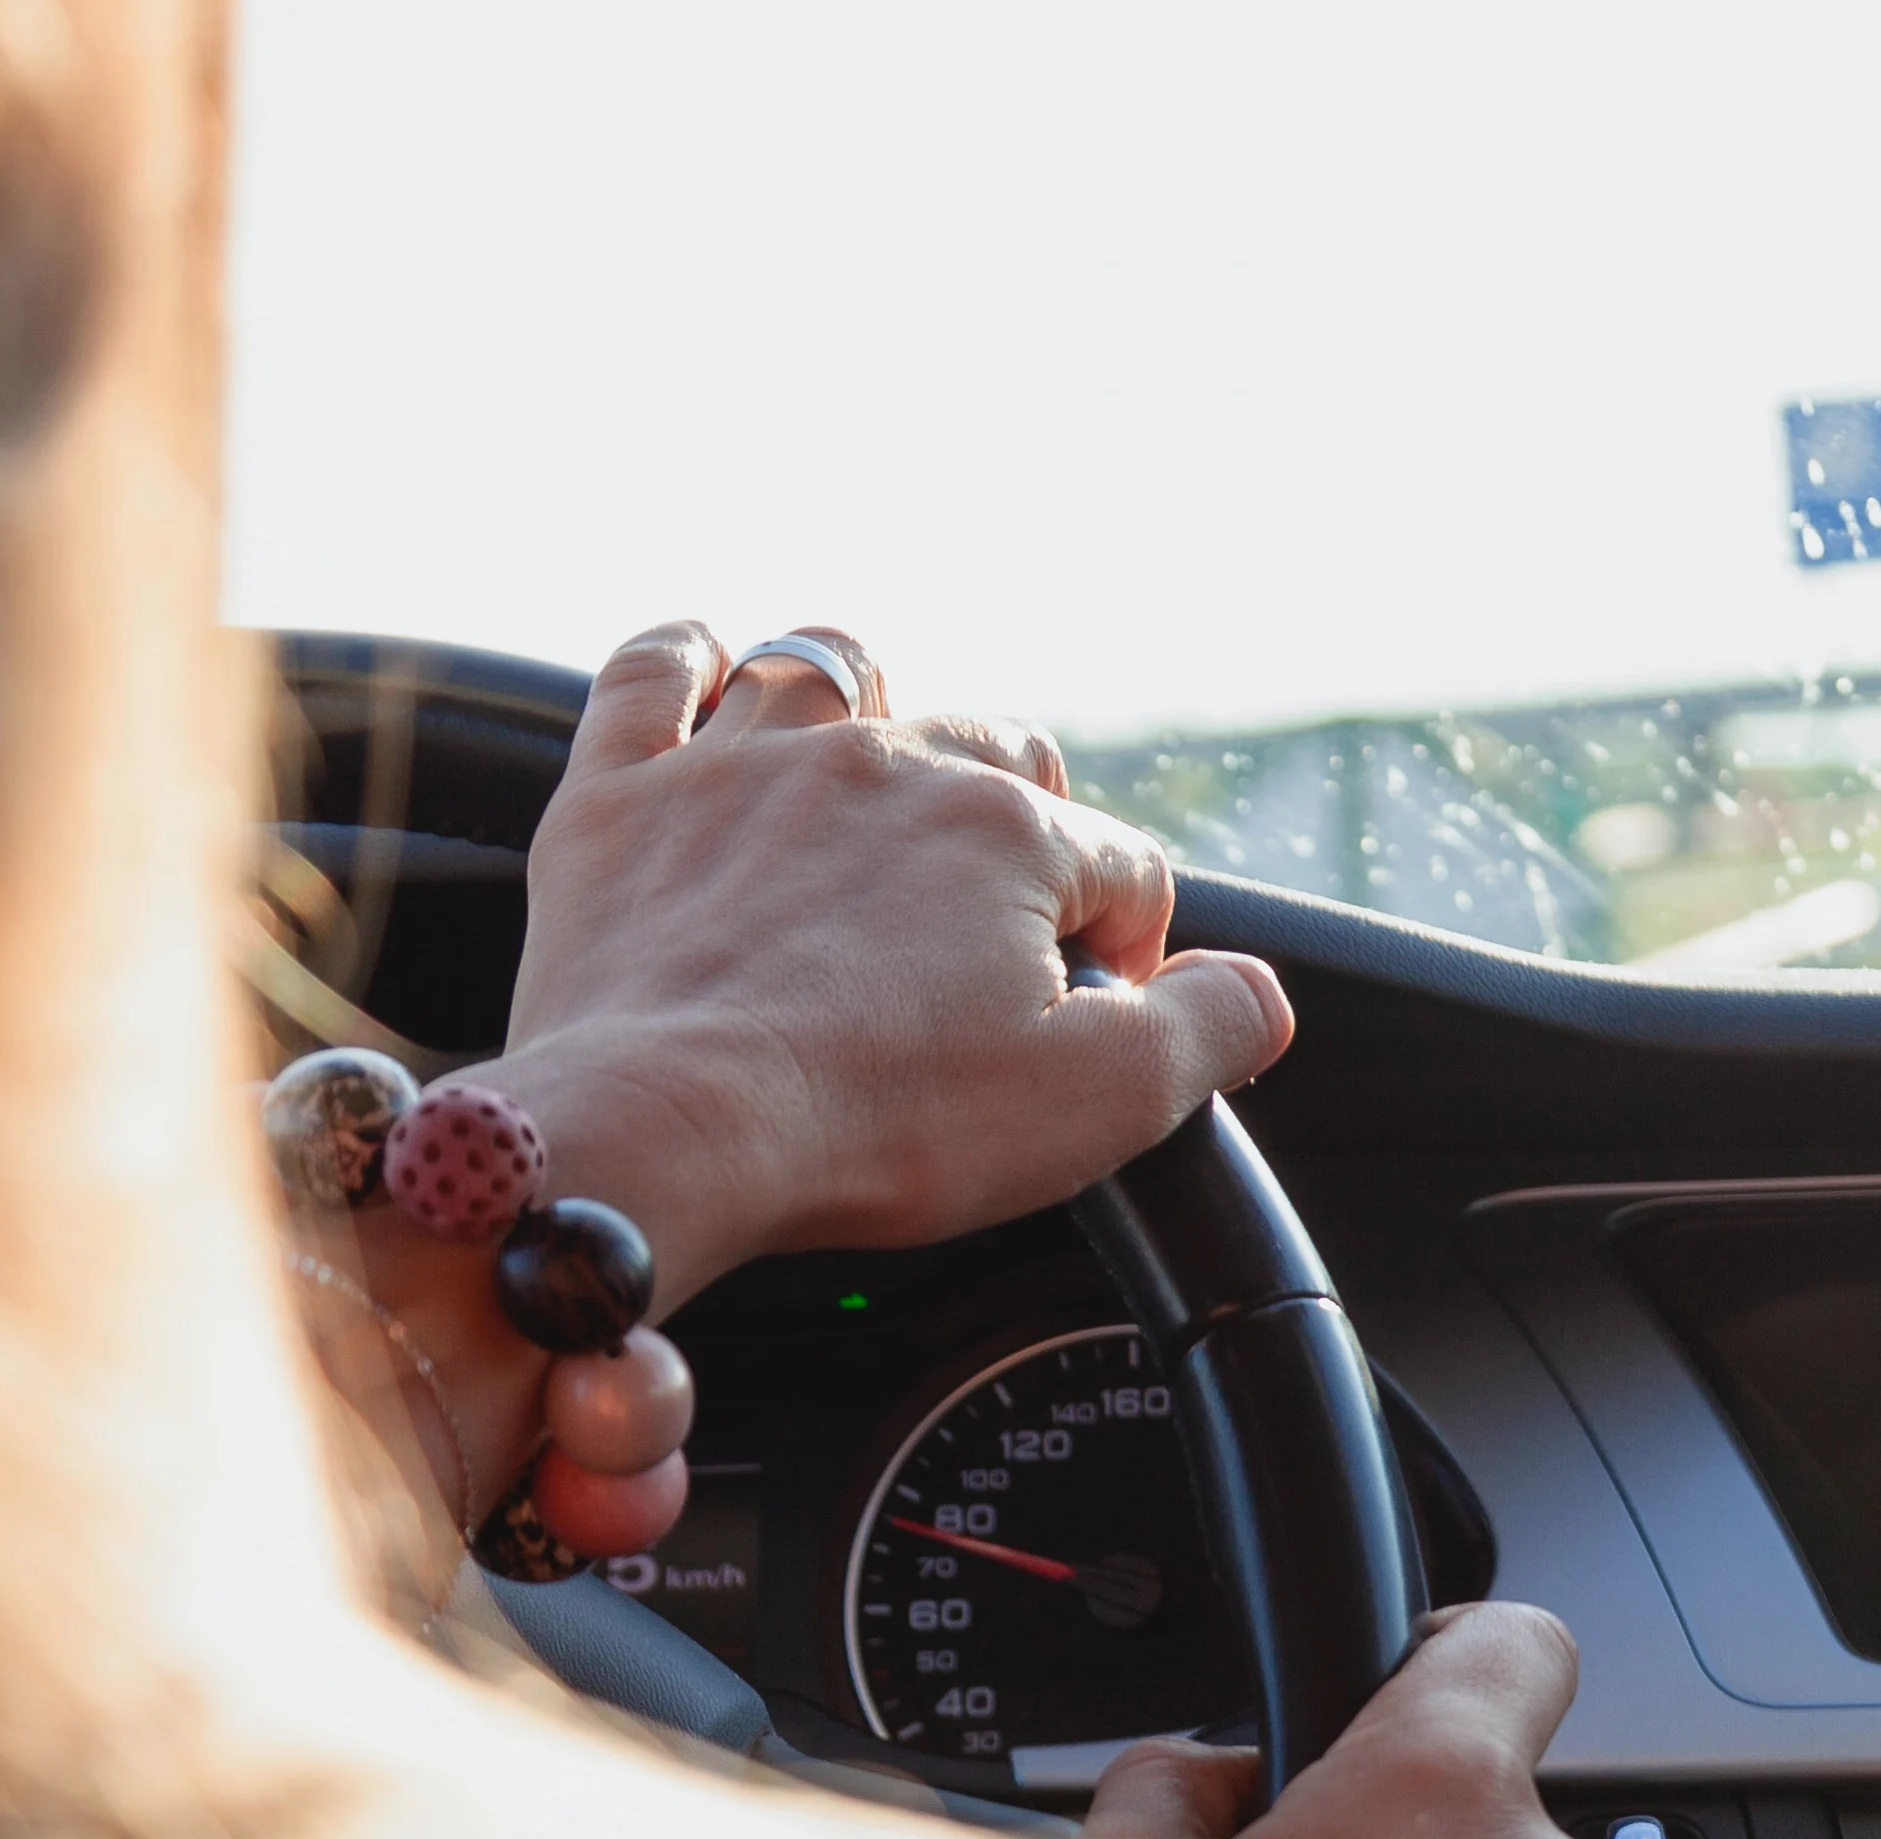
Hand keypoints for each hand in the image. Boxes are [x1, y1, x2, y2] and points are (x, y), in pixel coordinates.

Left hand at [484, 620, 1294, 1304]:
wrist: (663, 1135)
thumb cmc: (878, 1122)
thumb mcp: (1103, 1102)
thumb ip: (1215, 1029)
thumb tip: (1259, 992)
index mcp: (1007, 834)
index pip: (1119, 866)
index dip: (1125, 951)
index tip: (1087, 1025)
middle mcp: (884, 765)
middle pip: (991, 748)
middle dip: (1017, 823)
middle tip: (996, 926)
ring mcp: (741, 767)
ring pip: (831, 671)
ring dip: (871, 707)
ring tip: (875, 779)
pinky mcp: (621, 796)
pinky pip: (653, 670)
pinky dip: (686, 660)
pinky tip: (708, 676)